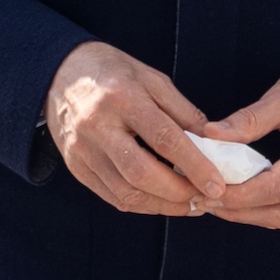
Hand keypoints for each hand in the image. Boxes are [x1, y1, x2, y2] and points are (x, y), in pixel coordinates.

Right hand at [45, 42, 224, 216]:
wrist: (61, 73)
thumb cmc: (115, 73)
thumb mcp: (153, 80)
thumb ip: (184, 114)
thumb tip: (214, 147)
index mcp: (122, 97)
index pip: (164, 139)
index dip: (195, 166)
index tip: (218, 186)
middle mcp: (97, 125)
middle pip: (141, 174)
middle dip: (179, 193)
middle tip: (206, 199)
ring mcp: (82, 150)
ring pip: (126, 193)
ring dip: (163, 206)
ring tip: (190, 204)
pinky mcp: (75, 167)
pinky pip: (112, 197)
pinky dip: (142, 205)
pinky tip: (162, 201)